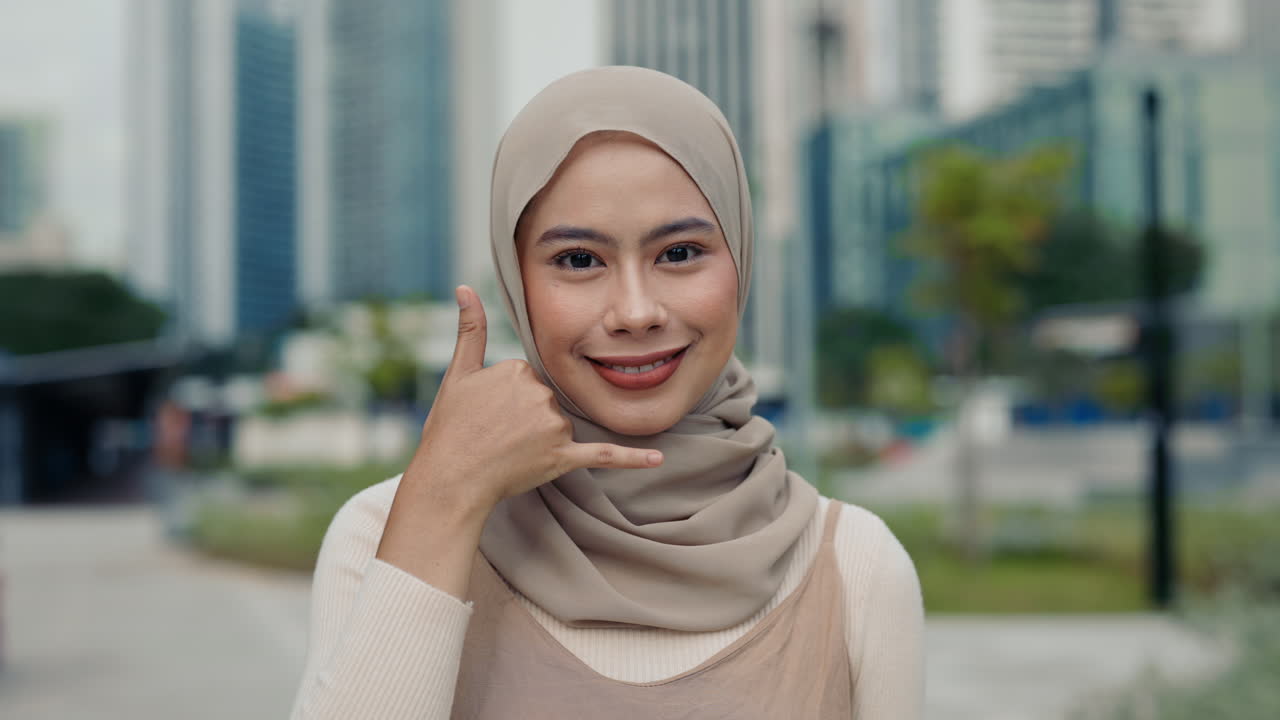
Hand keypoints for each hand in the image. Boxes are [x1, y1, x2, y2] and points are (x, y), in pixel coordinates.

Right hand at [407, 285, 662, 515]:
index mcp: (519, 369)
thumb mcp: (458, 373)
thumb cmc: (450, 428)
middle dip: (525, 418)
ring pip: (560, 426)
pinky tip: (657, 458)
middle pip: (546, 400)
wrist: (450, 480)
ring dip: (540, 439)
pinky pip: (604, 455)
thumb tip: (464, 287)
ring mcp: (554, 428)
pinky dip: (631, 458)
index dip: (506, 398)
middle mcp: (541, 395)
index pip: (527, 379)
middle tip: (494, 433)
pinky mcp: (562, 458)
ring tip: (506, 451)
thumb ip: (470, 328)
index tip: (486, 412)